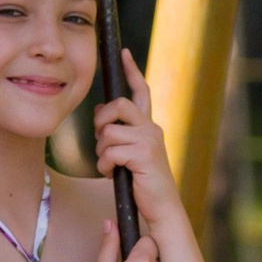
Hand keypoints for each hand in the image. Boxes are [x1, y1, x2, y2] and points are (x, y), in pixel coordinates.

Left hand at [92, 53, 180, 231]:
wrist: (162, 208)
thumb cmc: (142, 183)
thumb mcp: (129, 153)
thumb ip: (118, 132)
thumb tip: (100, 112)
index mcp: (149, 126)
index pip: (141, 91)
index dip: (131, 71)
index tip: (124, 53)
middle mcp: (152, 129)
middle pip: (118, 105)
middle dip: (101, 120)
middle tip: (100, 139)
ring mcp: (149, 141)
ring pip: (109, 133)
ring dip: (101, 152)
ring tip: (109, 167)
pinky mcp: (144, 155)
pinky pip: (110, 152)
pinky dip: (104, 166)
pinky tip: (112, 175)